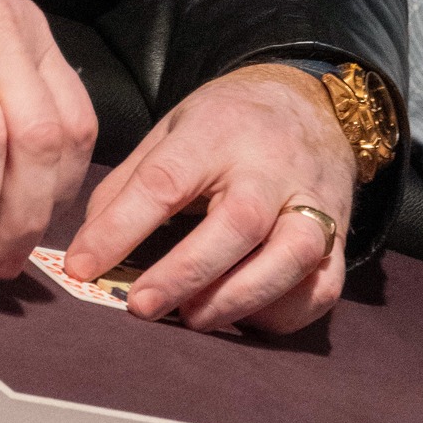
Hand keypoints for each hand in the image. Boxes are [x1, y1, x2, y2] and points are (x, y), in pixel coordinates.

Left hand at [64, 65, 356, 331]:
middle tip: (139, 306)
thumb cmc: (227, 124)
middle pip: (237, 223)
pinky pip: (320, 287)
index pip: (165, 182)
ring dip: (237, 297)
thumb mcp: (172, 130)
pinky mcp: (340, 235)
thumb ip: (130, 184)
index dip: (120, 229)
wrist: (308, 104)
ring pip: (290, 257)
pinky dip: (281, 313)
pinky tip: (242, 316)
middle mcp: (271, 165)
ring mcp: (313, 200)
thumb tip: (89, 249)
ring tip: (191, 318)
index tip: (82, 266)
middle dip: (184, 272)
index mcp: (216, 131)